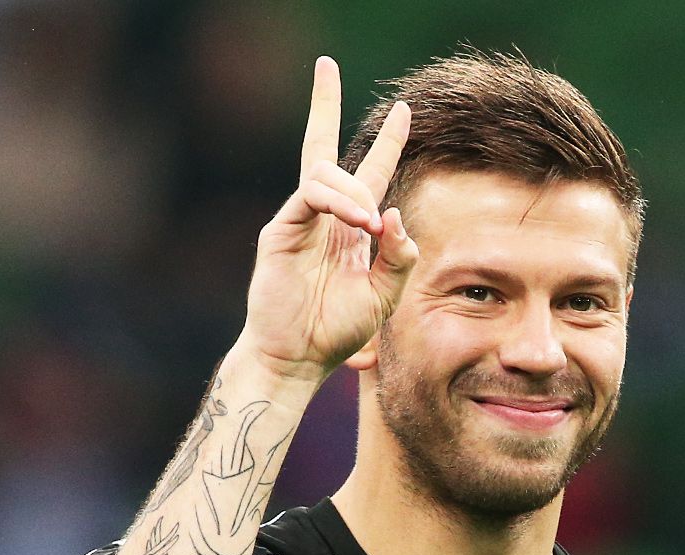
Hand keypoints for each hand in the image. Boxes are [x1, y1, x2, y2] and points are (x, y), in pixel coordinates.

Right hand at [239, 56, 416, 384]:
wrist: (297, 357)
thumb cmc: (336, 330)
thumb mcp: (385, 293)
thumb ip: (399, 255)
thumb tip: (395, 212)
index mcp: (348, 228)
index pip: (369, 173)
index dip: (388, 142)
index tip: (404, 110)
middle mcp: (320, 216)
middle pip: (321, 148)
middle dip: (323, 105)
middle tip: (325, 65)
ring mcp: (297, 221)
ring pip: (326, 173)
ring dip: (359, 191)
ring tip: (372, 226)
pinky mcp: (280, 230)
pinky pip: (312, 195)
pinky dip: (341, 202)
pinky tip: (362, 222)